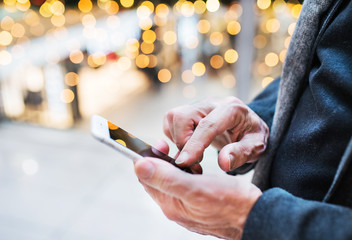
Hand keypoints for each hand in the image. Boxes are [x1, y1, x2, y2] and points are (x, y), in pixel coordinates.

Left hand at [134, 155, 261, 239]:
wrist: (255, 216)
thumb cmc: (231, 203)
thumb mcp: (195, 187)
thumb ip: (166, 178)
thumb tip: (139, 166)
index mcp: (170, 204)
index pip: (147, 178)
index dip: (149, 158)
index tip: (160, 143)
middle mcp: (175, 207)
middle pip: (158, 179)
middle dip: (162, 161)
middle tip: (172, 147)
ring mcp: (186, 207)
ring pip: (171, 180)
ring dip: (175, 166)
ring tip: (188, 158)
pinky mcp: (197, 204)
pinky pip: (184, 185)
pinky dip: (187, 173)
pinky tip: (197, 169)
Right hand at [164, 97, 268, 170]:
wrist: (247, 126)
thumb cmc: (252, 137)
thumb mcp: (256, 147)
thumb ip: (241, 154)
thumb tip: (223, 162)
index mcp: (232, 109)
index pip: (208, 125)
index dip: (194, 144)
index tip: (184, 162)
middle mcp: (212, 103)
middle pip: (184, 116)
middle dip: (183, 142)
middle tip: (196, 162)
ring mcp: (198, 105)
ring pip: (173, 117)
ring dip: (177, 140)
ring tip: (194, 156)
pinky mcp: (188, 111)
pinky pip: (171, 122)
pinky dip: (174, 137)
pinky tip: (189, 147)